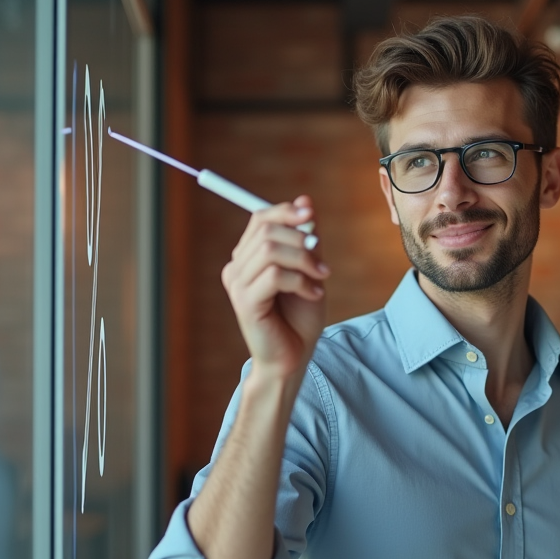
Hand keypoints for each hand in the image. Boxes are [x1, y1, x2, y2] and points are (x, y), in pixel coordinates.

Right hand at [221, 195, 329, 380]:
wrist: (293, 358)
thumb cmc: (300, 317)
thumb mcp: (309, 270)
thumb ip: (306, 238)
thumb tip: (306, 200)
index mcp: (248, 257)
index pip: (260, 218)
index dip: (286, 211)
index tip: (311, 216)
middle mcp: (236, 267)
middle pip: (266, 229)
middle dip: (301, 240)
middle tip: (323, 264)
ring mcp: (237, 284)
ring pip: (271, 250)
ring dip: (304, 260)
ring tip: (320, 278)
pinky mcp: (245, 302)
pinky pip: (275, 275)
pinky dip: (301, 281)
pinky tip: (314, 294)